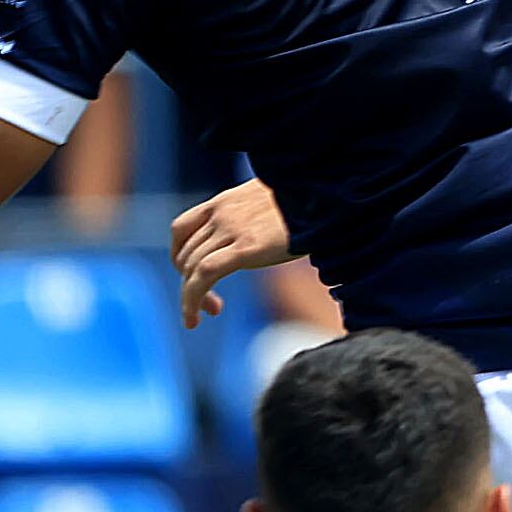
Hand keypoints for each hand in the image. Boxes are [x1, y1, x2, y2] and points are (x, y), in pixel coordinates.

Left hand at [170, 180, 300, 327]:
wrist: (330, 192)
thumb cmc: (311, 202)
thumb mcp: (273, 204)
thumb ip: (255, 218)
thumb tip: (261, 237)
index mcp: (226, 201)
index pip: (182, 229)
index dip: (180, 258)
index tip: (196, 278)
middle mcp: (223, 212)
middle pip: (186, 255)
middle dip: (189, 284)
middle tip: (212, 306)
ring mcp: (232, 228)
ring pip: (191, 268)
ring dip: (191, 298)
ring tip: (208, 314)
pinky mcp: (247, 246)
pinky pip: (204, 275)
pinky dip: (192, 299)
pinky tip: (194, 318)